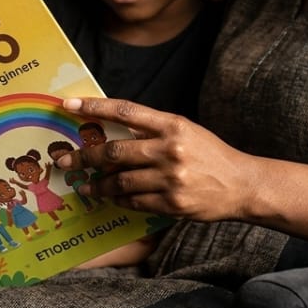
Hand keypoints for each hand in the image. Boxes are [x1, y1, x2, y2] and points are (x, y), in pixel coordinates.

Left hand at [60, 98, 252, 221]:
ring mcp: (170, 178)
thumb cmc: (210, 154)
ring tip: (84, 185)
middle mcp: (170, 150)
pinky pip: (134, 201)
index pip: (125, 111)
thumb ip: (152, 129)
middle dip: (84, 156)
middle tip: (64, 159)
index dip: (94, 107)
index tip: (68, 104)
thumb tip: (113, 128)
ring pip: (120, 181)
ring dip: (98, 184)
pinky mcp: (172, 203)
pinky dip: (119, 199)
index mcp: (172, 125)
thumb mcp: (186, 131)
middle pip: (114, 151)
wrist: (243, 184)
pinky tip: (111, 197)